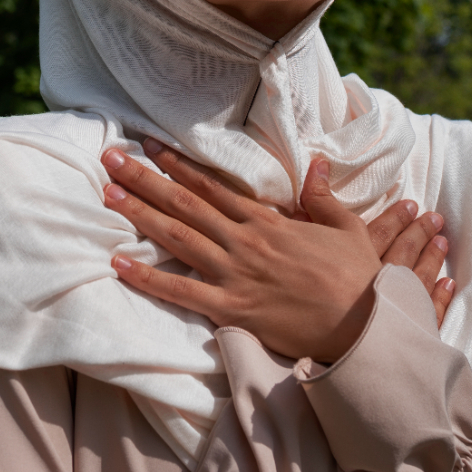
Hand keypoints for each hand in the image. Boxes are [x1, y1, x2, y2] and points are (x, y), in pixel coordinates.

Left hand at [102, 139, 454, 361]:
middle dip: (144, 178)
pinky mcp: (232, 309)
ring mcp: (235, 274)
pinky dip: (148, 278)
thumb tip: (314, 163)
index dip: (178, 165)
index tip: (150, 146)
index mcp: (268, 221)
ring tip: (106, 193)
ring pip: (177, 237)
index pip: (212, 186)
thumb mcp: (346, 228)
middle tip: (109, 157)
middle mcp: (244, 241)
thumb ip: (322, 196)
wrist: (364, 325)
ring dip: (139, 214)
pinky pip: (181, 292)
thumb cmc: (357, 278)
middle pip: (184, 203)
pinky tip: (119, 264)